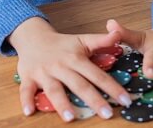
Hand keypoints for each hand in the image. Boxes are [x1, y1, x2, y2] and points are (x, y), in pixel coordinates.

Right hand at [8, 17, 131, 121]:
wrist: (33, 36)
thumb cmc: (61, 43)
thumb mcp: (82, 39)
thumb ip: (101, 40)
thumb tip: (119, 34)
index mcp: (76, 58)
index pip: (97, 74)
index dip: (112, 87)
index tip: (125, 100)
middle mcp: (60, 66)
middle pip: (79, 84)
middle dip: (94, 100)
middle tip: (107, 114)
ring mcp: (43, 73)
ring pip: (54, 89)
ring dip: (62, 103)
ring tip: (71, 118)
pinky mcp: (28, 77)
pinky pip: (26, 90)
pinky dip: (26, 101)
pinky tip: (29, 112)